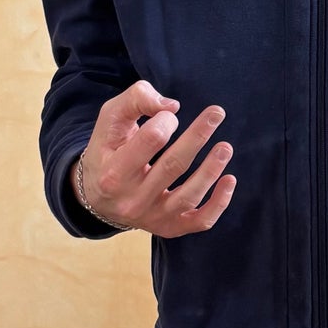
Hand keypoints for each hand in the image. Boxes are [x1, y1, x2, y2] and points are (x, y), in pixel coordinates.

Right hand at [72, 81, 234, 235]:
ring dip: (212, 169)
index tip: (170, 114)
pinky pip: (200, 221)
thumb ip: (136, 99)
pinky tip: (230, 180)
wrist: (97, 195)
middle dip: (197, 137)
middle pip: (173, 166)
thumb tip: (172, 106)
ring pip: (189, 196)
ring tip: (225, 147)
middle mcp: (132, 201)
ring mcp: (152, 218)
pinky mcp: (169, 228)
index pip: (150, 140)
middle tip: (217, 113)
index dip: (166, 121)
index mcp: (114, 172)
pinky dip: (219, 203)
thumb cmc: (108, 149)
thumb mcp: (110, 118)